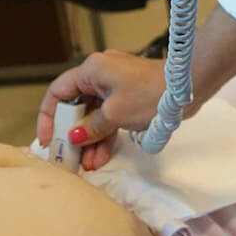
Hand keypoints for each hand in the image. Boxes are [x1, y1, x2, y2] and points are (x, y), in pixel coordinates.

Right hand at [35, 51, 168, 171]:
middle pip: (75, 106)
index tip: (48, 139)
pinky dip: (105, 135)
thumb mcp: (115, 114)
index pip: (58, 92)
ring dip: (90, 139)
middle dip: (73, 134)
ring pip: (93, 115)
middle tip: (69, 157)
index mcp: (91, 70)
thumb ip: (91, 127)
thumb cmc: (152, 92)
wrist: (186, 86)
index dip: (48, 116)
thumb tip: (75, 138)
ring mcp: (115, 86)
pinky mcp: (128, 97)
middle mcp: (100, 74)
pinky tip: (101, 157)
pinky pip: (109, 117)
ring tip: (88, 165)